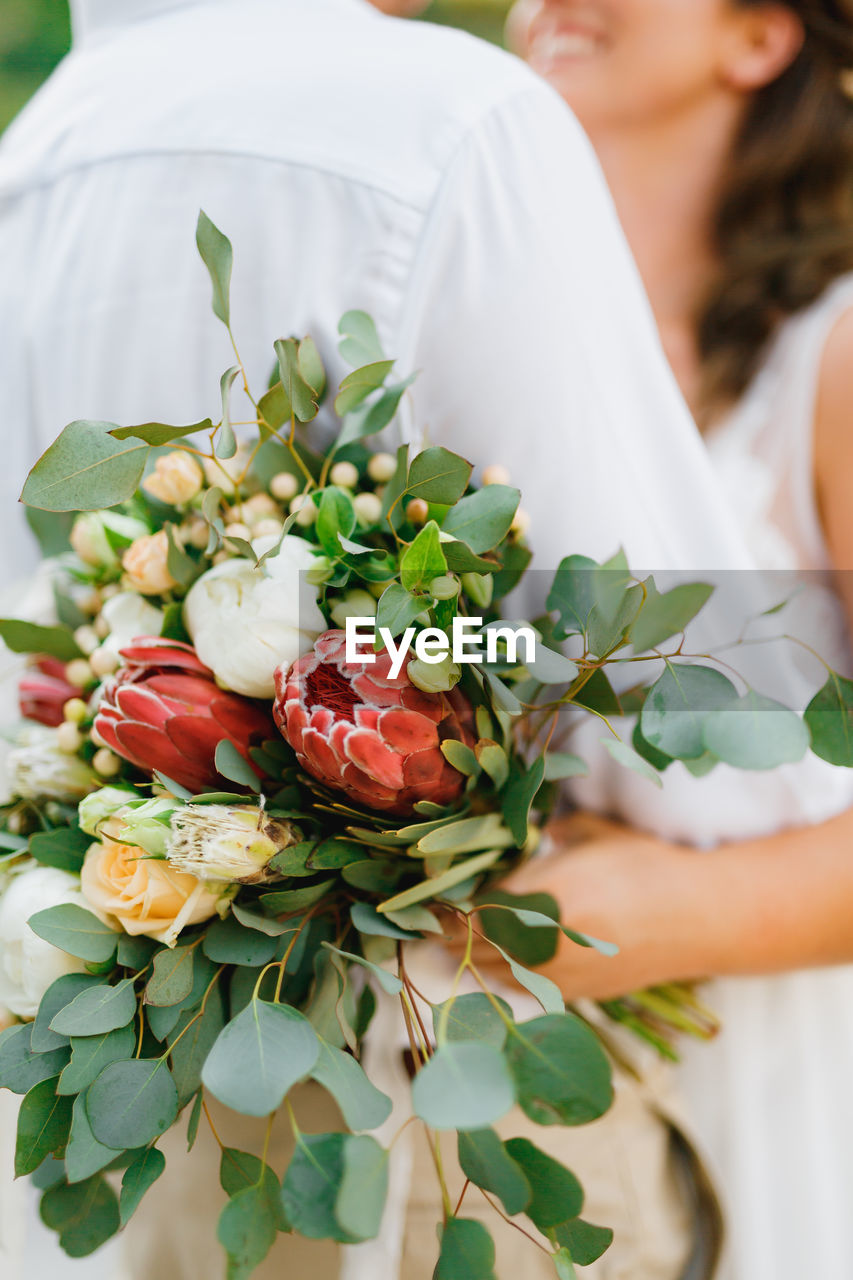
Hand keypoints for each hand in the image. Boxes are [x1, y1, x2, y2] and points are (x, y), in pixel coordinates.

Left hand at [446, 813, 711, 1001]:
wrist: (699, 917)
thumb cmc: (646, 865)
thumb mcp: (591, 836)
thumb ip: (552, 834)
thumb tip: (532, 836)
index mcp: (543, 896)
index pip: (478, 910)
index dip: (451, 910)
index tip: (435, 907)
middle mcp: (545, 941)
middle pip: (478, 945)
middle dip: (455, 937)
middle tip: (434, 931)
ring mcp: (562, 974)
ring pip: (499, 973)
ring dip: (476, 961)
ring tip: (459, 949)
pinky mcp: (581, 994)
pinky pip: (528, 989)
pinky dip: (509, 977)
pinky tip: (502, 967)